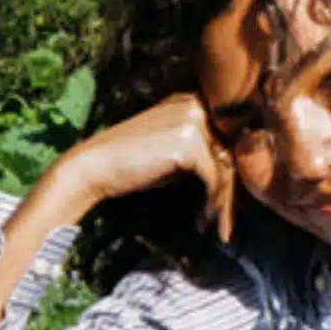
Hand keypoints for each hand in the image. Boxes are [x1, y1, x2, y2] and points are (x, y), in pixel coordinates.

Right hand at [70, 93, 235, 241]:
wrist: (94, 166)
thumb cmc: (132, 164)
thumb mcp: (175, 153)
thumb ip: (204, 153)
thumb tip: (236, 175)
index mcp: (192, 101)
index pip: (229, 136)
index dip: (236, 170)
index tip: (231, 202)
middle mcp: (195, 104)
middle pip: (233, 150)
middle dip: (235, 189)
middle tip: (229, 219)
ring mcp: (192, 120)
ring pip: (227, 167)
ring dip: (226, 203)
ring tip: (220, 228)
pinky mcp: (187, 143)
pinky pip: (214, 178)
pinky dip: (214, 204)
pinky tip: (205, 222)